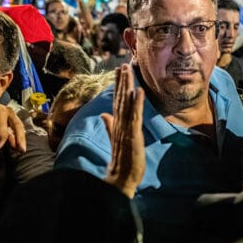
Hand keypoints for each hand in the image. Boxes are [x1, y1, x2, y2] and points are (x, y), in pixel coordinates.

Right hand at [103, 64, 145, 197]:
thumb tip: (104, 114)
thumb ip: (109, 126)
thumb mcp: (115, 140)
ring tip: (128, 71)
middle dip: (122, 80)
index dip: (118, 85)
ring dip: (127, 86)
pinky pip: (134, 115)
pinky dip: (136, 103)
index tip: (119, 71)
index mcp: (116, 124)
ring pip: (125, 103)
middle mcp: (119, 123)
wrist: (120, 178)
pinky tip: (138, 91)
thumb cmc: (121, 161)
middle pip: (120, 98)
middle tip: (124, 64)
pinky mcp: (132, 134)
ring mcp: (125, 128)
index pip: (116, 100)